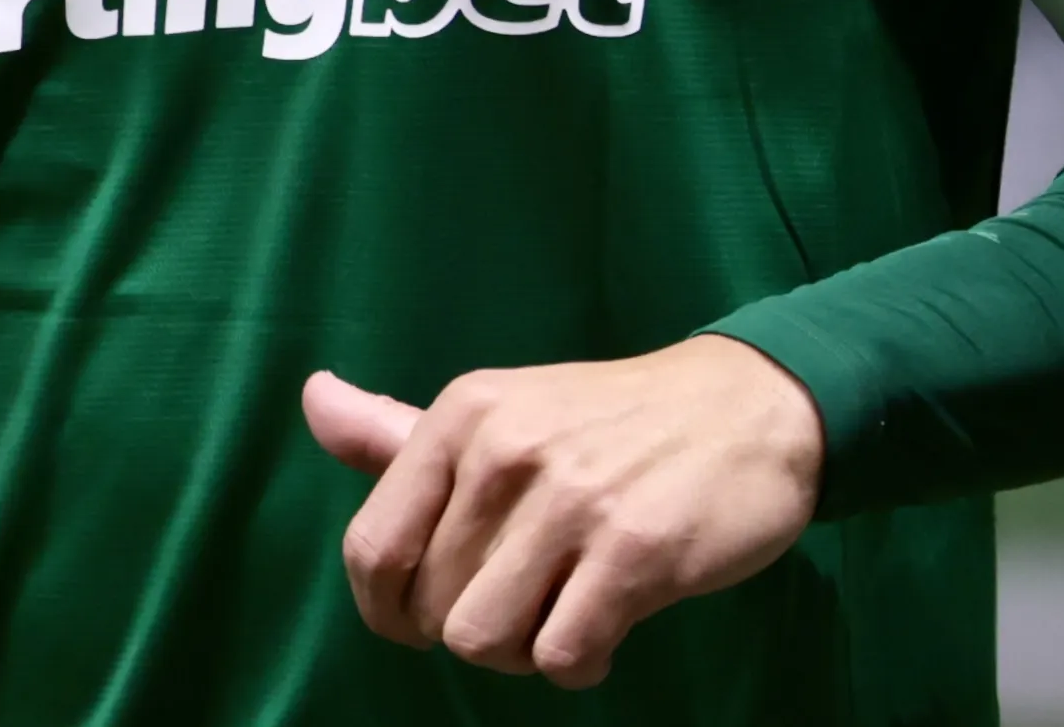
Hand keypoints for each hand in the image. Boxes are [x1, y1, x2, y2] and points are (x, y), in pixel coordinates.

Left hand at [304, 338, 824, 689]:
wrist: (751, 407)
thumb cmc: (609, 422)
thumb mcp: (500, 411)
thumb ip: (399, 431)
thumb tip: (312, 400)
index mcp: (462, 416)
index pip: (372, 548)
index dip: (386, 610)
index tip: (423, 617)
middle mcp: (506, 452)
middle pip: (431, 609)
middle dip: (469, 630)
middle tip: (523, 602)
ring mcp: (572, 502)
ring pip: (486, 641)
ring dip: (520, 653)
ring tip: (560, 613)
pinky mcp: (636, 553)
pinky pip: (562, 656)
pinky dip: (578, 663)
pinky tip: (605, 626)